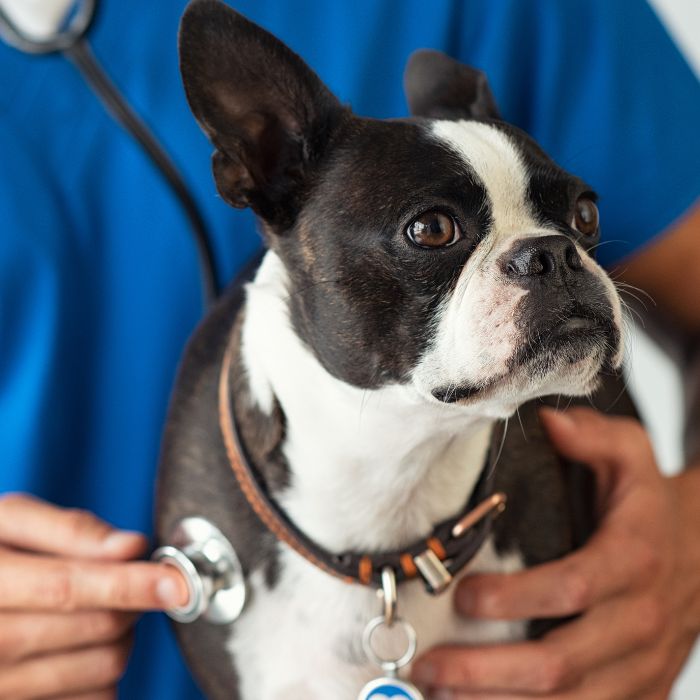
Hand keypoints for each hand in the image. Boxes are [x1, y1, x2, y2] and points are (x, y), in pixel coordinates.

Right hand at [0, 493, 188, 699]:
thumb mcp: (8, 523)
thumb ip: (68, 530)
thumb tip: (131, 547)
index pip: (67, 588)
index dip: (129, 584)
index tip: (176, 582)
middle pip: (95, 628)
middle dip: (130, 602)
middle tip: (124, 584)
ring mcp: (0, 688)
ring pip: (102, 668)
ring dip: (122, 638)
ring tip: (100, 613)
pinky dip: (105, 675)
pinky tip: (83, 649)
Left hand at [411, 407, 699, 698]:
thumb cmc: (648, 503)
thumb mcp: (630, 454)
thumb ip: (591, 435)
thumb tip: (548, 422)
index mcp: (633, 560)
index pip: (571, 588)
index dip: (514, 598)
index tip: (462, 596)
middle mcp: (639, 621)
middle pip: (561, 662)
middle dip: (488, 671)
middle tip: (429, 665)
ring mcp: (642, 665)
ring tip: (441, 696)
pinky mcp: (641, 692)